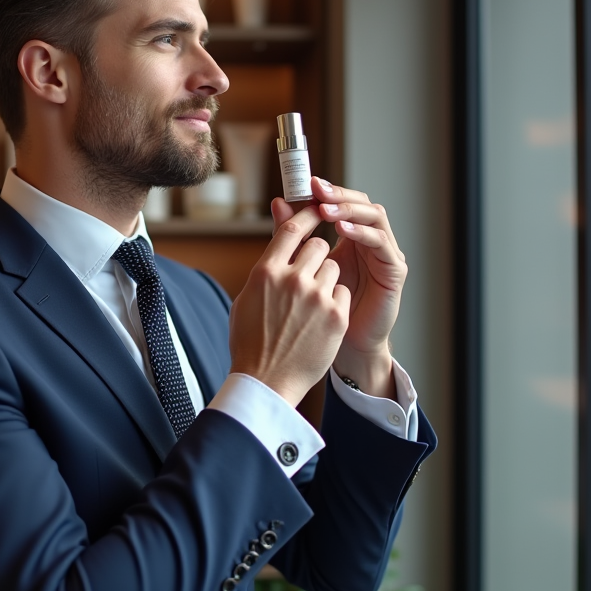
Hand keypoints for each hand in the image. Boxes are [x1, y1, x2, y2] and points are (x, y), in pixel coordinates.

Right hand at [229, 206, 350, 404]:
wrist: (267, 381)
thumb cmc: (251, 340)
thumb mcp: (248, 297)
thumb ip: (265, 266)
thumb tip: (276, 240)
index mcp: (266, 272)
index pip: (293, 228)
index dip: (307, 215)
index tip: (316, 210)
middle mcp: (292, 279)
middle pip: (318, 245)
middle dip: (316, 254)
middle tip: (310, 272)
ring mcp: (317, 297)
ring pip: (333, 268)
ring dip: (326, 279)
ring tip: (311, 305)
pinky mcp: (337, 315)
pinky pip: (342, 292)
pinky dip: (334, 302)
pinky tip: (320, 321)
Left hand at [272, 178, 406, 397]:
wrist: (339, 348)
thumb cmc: (318, 311)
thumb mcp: (300, 266)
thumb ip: (292, 236)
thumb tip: (278, 202)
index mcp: (349, 237)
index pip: (342, 202)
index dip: (326, 191)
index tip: (305, 182)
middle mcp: (370, 241)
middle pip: (361, 203)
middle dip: (338, 195)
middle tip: (316, 189)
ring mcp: (385, 254)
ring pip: (375, 216)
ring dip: (350, 209)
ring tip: (326, 209)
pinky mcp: (394, 271)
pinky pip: (382, 244)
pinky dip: (363, 233)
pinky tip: (342, 230)